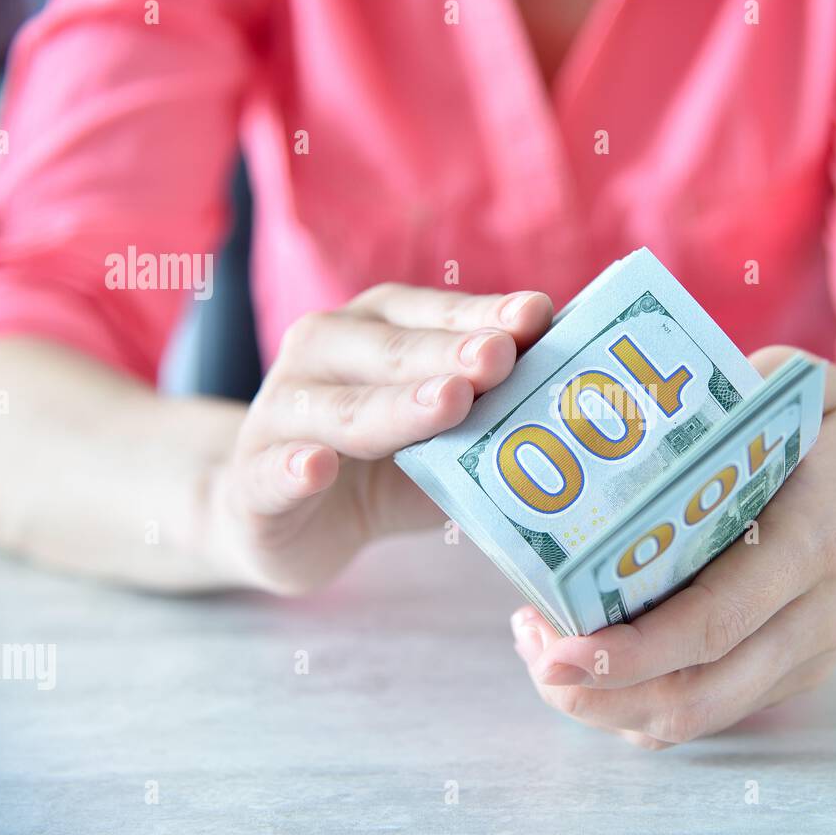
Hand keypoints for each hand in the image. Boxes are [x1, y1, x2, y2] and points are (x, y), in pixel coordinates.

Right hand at [209, 284, 552, 593]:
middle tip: (502, 357)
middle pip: (393, 352)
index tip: (537, 317)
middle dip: (451, 353)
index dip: (485, 315)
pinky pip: (275, 471)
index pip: (435, 315)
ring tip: (451, 402)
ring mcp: (282, 414)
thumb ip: (491, 408)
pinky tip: (318, 466)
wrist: (277, 519)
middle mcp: (322, 354)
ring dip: (397, 406)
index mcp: (375, 329)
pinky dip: (296, 467)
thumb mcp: (442, 432)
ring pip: (342, 410)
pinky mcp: (254, 480)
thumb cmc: (378, 464)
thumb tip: (581, 390)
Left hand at [509, 346, 835, 747]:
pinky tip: (594, 659)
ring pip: (697, 717)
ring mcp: (810, 653)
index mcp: (815, 540)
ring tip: (544, 651)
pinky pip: (709, 710)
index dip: (630, 651)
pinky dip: (638, 702)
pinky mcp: (795, 671)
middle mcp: (817, 614)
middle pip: (697, 694)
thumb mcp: (809, 384)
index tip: (557, 648)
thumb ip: (740, 385)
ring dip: (608, 704)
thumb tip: (643, 399)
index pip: (714, 621)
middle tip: (532, 653)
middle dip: (599, 694)